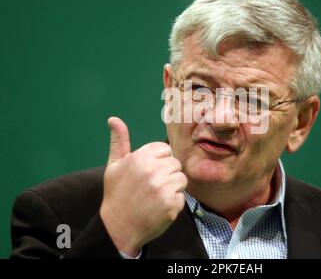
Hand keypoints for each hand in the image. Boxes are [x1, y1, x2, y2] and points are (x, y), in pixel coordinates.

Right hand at [100, 117, 186, 256]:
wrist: (117, 227)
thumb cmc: (116, 194)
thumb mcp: (114, 166)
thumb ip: (119, 141)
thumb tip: (113, 119)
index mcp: (140, 157)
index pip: (165, 149)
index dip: (158, 161)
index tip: (147, 173)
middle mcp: (153, 170)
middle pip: (175, 163)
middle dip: (166, 174)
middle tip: (150, 187)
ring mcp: (164, 188)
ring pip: (182, 179)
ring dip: (172, 188)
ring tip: (155, 196)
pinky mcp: (172, 204)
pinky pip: (182, 196)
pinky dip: (173, 203)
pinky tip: (159, 207)